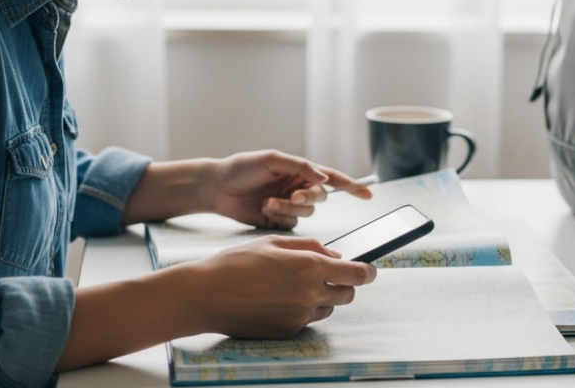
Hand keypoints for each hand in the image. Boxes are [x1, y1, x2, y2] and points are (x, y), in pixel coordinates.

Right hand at [177, 236, 376, 338]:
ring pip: (328, 308)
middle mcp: (311, 294)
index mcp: (311, 267)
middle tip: (325, 275)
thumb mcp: (275, 242)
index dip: (368, 271)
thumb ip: (311, 247)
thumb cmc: (237, 263)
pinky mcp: (288, 331)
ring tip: (292, 286)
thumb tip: (336, 255)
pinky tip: (277, 299)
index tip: (368, 269)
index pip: (358, 274)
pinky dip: (301, 310)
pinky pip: (307, 320)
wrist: (206, 295)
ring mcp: (300, 316)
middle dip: (343, 284)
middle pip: (348, 294)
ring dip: (321, 298)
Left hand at [205, 150, 371, 229]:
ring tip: (268, 203)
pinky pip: (291, 225)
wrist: (217, 187)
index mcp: (300, 171)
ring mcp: (289, 206)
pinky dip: (280, 218)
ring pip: (305, 214)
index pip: (332, 178)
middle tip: (291, 197)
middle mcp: (298, 188)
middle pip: (319, 198)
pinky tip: (263, 210)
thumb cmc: (242, 168)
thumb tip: (322, 177)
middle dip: (306, 198)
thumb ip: (299, 166)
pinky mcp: (278, 222)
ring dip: (288, 208)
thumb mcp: (271, 160)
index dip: (351, 186)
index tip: (368, 195)